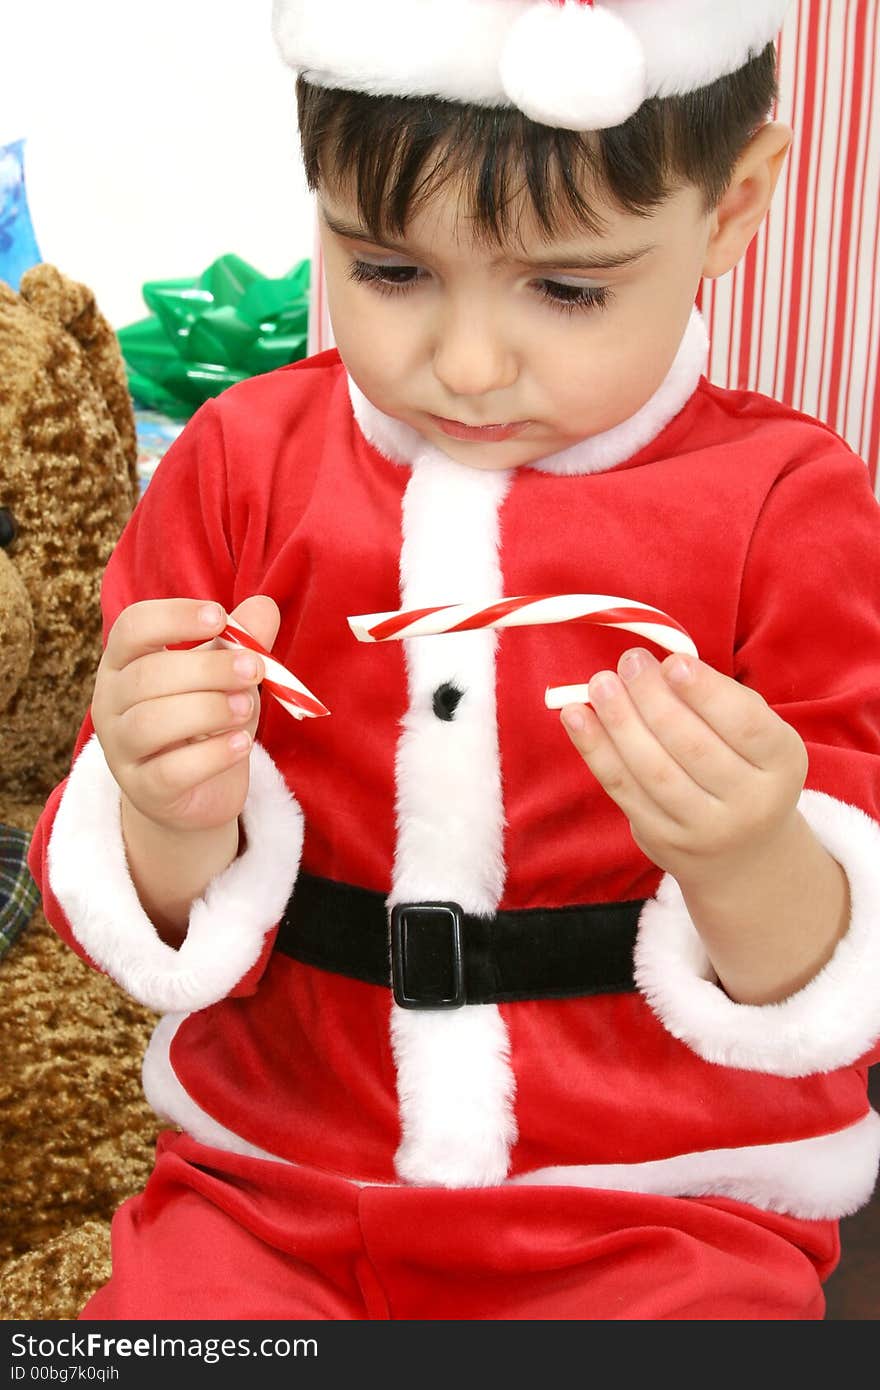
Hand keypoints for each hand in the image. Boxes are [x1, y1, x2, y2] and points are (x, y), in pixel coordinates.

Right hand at [91, 595, 280, 833]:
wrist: (197, 791)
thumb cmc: (206, 720)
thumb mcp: (226, 676)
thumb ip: (241, 642)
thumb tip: (265, 607)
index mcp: (124, 661)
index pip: (133, 626)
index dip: (174, 617)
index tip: (220, 617)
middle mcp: (110, 701)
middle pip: (147, 675)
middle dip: (208, 669)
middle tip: (254, 669)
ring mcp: (121, 748)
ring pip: (153, 723)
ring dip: (209, 710)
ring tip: (246, 708)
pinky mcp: (143, 789)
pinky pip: (171, 770)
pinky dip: (212, 756)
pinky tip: (242, 744)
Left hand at [561, 648, 808, 889]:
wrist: (742, 853)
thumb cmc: (742, 767)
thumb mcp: (752, 733)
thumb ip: (716, 697)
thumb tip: (659, 665)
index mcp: (782, 763)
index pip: (746, 726)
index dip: (706, 692)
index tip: (672, 662)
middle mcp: (750, 802)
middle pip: (693, 746)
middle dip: (654, 698)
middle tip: (629, 663)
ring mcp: (705, 828)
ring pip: (654, 770)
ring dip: (620, 722)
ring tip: (600, 684)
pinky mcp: (662, 841)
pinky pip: (623, 790)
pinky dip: (595, 750)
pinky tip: (576, 717)